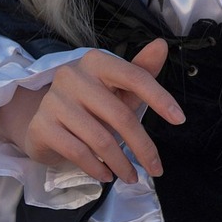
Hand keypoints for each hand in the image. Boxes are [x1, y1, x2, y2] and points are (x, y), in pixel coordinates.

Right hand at [0, 40, 183, 183]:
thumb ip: (141, 72)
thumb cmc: (89, 105)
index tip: (179, 120)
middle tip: (156, 169)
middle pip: (120, 115)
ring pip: (100, 138)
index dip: (159, 97)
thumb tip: (162, 45)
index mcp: (95, 62)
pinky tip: (107, 175)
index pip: (134, 77)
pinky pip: (78, 152)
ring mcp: (54, 100)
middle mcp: (72, 76)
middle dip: (142, 147)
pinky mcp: (42, 126)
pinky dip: (97, 168)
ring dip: (121, 163)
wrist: (44, 122)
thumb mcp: (117, 89)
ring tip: (131, 177)